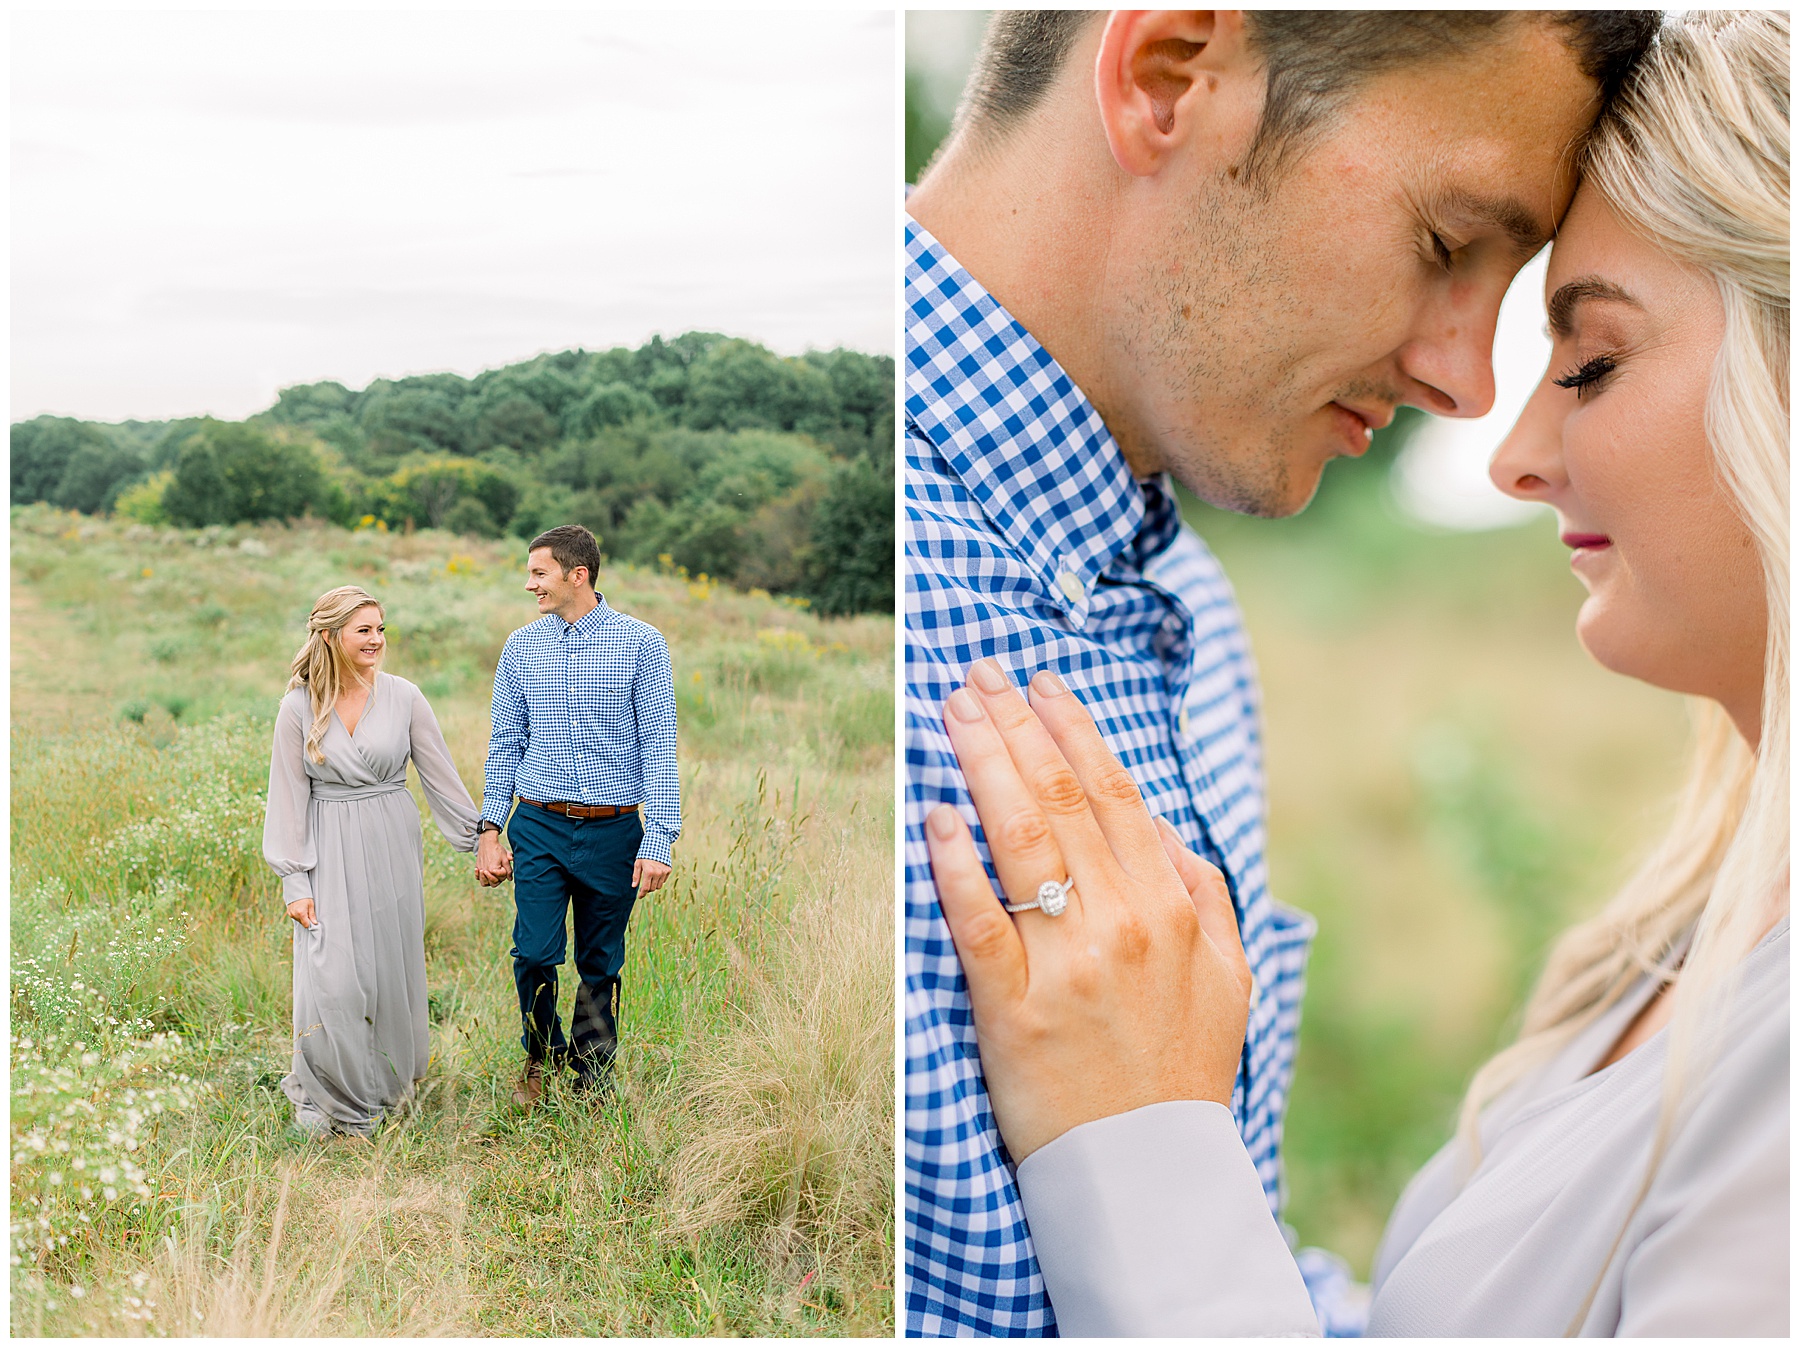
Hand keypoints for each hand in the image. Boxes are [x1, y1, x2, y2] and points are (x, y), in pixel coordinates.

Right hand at [286, 897, 317, 929]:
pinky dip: (297, 915)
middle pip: (302, 923)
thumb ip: (312, 915)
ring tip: (303, 909)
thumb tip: (315, 923)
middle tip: (307, 911)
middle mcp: (295, 915)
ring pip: (298, 920)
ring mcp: (291, 914)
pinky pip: (294, 917)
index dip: (310, 923)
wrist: (296, 891)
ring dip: (301, 917)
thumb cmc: (305, 897)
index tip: (312, 920)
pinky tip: (299, 909)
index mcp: (301, 913)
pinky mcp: (289, 912)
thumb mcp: (311, 905)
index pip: (306, 925)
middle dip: (306, 919)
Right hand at [476, 830, 512, 886]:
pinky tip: (483, 872)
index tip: (504, 866)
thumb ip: (509, 870)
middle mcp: (485, 871)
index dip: (504, 873)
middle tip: (499, 873)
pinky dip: (480, 877)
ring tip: (491, 874)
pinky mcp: (477, 867)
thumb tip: (510, 879)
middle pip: (493, 884)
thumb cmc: (498, 849)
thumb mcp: (506, 859)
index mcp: (493, 869)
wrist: (487, 842)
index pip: (501, 878)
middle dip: (498, 880)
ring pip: (484, 883)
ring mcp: (480, 870)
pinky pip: (477, 877)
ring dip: (489, 881)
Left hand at [632, 858, 670, 896]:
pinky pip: (663, 881)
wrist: (657, 845)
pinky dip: (659, 880)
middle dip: (647, 889)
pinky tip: (656, 875)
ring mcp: (664, 872)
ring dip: (653, 885)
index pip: (645, 888)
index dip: (642, 894)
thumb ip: (636, 876)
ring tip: (650, 879)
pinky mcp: (668, 870)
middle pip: (652, 889)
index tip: (639, 897)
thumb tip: (634, 886)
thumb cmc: (645, 855)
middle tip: (644, 886)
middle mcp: (657, 873)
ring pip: (659, 886)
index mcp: (648, 872)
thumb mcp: (638, 864)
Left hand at [925, 659, 1250, 1162]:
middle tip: (979, 675)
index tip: (1041, 684)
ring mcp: (1068, 964)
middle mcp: (1123, 923)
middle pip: (1060, 802)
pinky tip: (934, 816)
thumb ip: (1208, 899)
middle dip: (1016, 726)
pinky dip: (955, 865)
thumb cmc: (1182, 1074)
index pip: (1114, 795)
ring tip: (953, 713)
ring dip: (984, 766)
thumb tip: (1171, 835)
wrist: (1150, 1177)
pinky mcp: (1016, 1010)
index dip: (1073, 731)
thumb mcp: (1230, 981)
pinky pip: (980, 922)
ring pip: (1020, 842)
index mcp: (1170, 908)